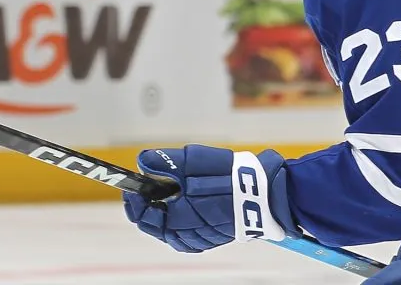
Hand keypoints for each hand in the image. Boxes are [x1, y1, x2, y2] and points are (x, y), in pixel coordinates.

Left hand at [122, 145, 298, 252]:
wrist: (265, 196)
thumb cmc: (230, 177)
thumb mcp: (195, 161)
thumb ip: (166, 161)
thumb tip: (142, 160)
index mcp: (175, 220)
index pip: (140, 213)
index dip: (134, 195)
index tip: (135, 179)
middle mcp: (183, 236)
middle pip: (152, 222)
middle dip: (150, 200)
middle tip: (155, 179)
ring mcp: (198, 240)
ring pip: (168, 227)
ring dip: (165, 208)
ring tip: (176, 188)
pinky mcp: (210, 239)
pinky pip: (185, 230)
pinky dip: (181, 216)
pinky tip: (192, 200)